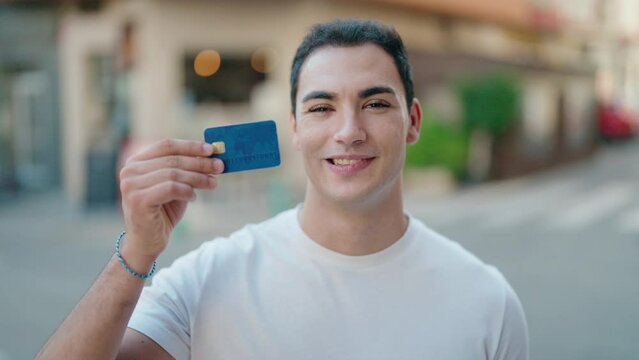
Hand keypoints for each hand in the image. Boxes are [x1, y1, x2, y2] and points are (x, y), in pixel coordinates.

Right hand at [118, 139, 222, 268]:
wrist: (147, 241)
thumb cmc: (162, 211)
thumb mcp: (175, 185)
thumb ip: (186, 170)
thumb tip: (210, 156)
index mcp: (136, 162)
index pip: (166, 145)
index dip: (190, 146)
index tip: (211, 149)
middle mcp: (130, 171)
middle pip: (173, 160)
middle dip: (200, 163)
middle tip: (219, 166)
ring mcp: (131, 185)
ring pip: (173, 174)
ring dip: (198, 178)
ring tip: (212, 184)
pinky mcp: (138, 200)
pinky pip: (171, 188)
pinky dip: (187, 191)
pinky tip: (193, 197)